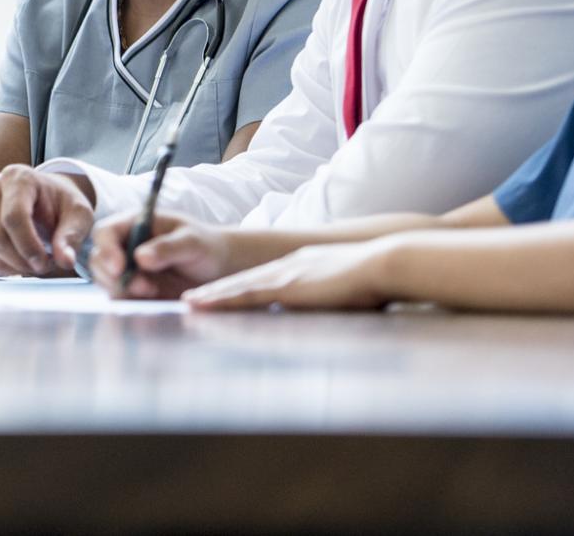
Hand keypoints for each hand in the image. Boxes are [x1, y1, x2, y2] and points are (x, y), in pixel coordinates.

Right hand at [0, 167, 93, 276]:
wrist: (42, 200)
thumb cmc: (60, 206)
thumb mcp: (77, 215)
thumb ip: (72, 237)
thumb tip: (65, 260)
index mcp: (17, 177)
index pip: (14, 217)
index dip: (29, 247)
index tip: (46, 263)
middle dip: (19, 261)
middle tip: (40, 267)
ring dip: (8, 267)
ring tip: (29, 264)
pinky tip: (12, 264)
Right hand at [85, 213, 231, 299]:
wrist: (220, 270)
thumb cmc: (206, 246)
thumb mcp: (192, 242)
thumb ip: (167, 247)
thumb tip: (139, 257)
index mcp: (134, 224)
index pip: (106, 232)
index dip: (106, 249)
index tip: (120, 268)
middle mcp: (125, 246)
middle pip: (99, 259)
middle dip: (113, 276)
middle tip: (143, 287)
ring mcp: (128, 270)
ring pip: (106, 281)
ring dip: (122, 290)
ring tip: (153, 291)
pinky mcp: (135, 291)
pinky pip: (120, 298)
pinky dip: (129, 302)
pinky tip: (152, 299)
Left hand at [184, 239, 398, 312]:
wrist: (384, 264)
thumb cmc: (376, 281)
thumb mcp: (346, 287)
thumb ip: (331, 296)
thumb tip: (329, 310)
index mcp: (302, 265)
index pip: (263, 278)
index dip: (239, 286)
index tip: (220, 293)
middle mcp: (287, 267)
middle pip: (243, 280)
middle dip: (216, 291)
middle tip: (191, 298)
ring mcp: (285, 275)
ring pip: (238, 287)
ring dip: (212, 296)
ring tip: (189, 303)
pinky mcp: (286, 287)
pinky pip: (246, 296)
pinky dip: (222, 300)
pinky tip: (203, 305)